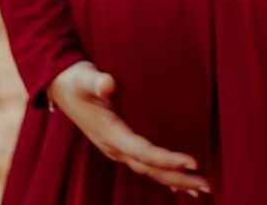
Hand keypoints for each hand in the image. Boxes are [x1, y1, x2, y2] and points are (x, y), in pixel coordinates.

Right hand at [47, 61, 210, 197]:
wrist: (59, 86)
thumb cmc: (76, 80)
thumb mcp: (85, 77)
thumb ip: (97, 81)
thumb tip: (108, 83)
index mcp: (110, 133)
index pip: (143, 151)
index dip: (167, 158)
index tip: (192, 161)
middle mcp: (114, 147)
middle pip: (151, 168)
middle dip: (179, 177)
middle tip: (207, 184)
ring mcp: (116, 148)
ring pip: (149, 170)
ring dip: (175, 180)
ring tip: (200, 189)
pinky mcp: (120, 144)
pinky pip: (144, 164)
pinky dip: (163, 174)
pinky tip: (179, 185)